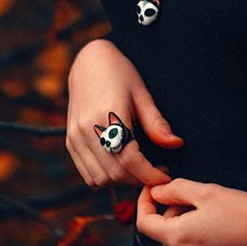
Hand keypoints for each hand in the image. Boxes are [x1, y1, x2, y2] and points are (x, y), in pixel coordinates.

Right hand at [65, 38, 182, 187]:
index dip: (150, 174)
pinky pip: (87, 173)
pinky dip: (105, 178)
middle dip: (139, 180)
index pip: (130, 159)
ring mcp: (75, 137)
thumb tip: (176, 144)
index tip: (165, 177)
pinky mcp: (70, 141)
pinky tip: (121, 167)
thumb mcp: (142, 94)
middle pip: (115, 173)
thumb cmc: (120, 74)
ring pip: (99, 179)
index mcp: (107, 115)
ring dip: (122, 182)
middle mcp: (87, 129)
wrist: (89, 63)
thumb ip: (156, 123)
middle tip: (156, 172)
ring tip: (139, 170)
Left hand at [136, 178, 246, 245]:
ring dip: (186, 229)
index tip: (154, 188)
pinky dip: (200, 245)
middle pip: (164, 234)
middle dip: (172, 213)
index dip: (145, 202)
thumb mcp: (208, 190)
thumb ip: (175, 189)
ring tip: (213, 214)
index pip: (145, 223)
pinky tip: (223, 232)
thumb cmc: (245, 211)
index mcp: (178, 239)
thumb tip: (156, 191)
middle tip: (197, 197)